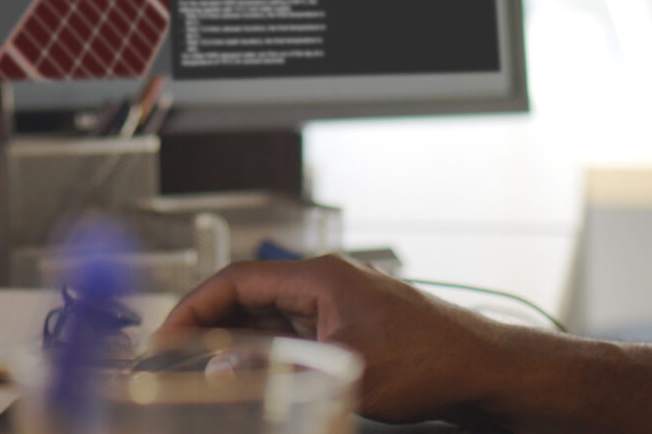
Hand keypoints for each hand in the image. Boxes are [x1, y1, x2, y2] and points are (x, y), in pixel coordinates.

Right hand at [158, 255, 537, 424]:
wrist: (483, 370)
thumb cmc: (429, 362)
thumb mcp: (343, 373)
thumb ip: (279, 370)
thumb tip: (225, 374)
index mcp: (320, 277)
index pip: (237, 280)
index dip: (195, 306)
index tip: (168, 334)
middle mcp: (326, 281)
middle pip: (249, 293)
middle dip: (210, 322)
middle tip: (176, 355)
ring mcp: (339, 301)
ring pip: (270, 313)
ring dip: (238, 338)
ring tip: (206, 368)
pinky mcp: (352, 323)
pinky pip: (294, 328)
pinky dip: (268, 348)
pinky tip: (256, 372)